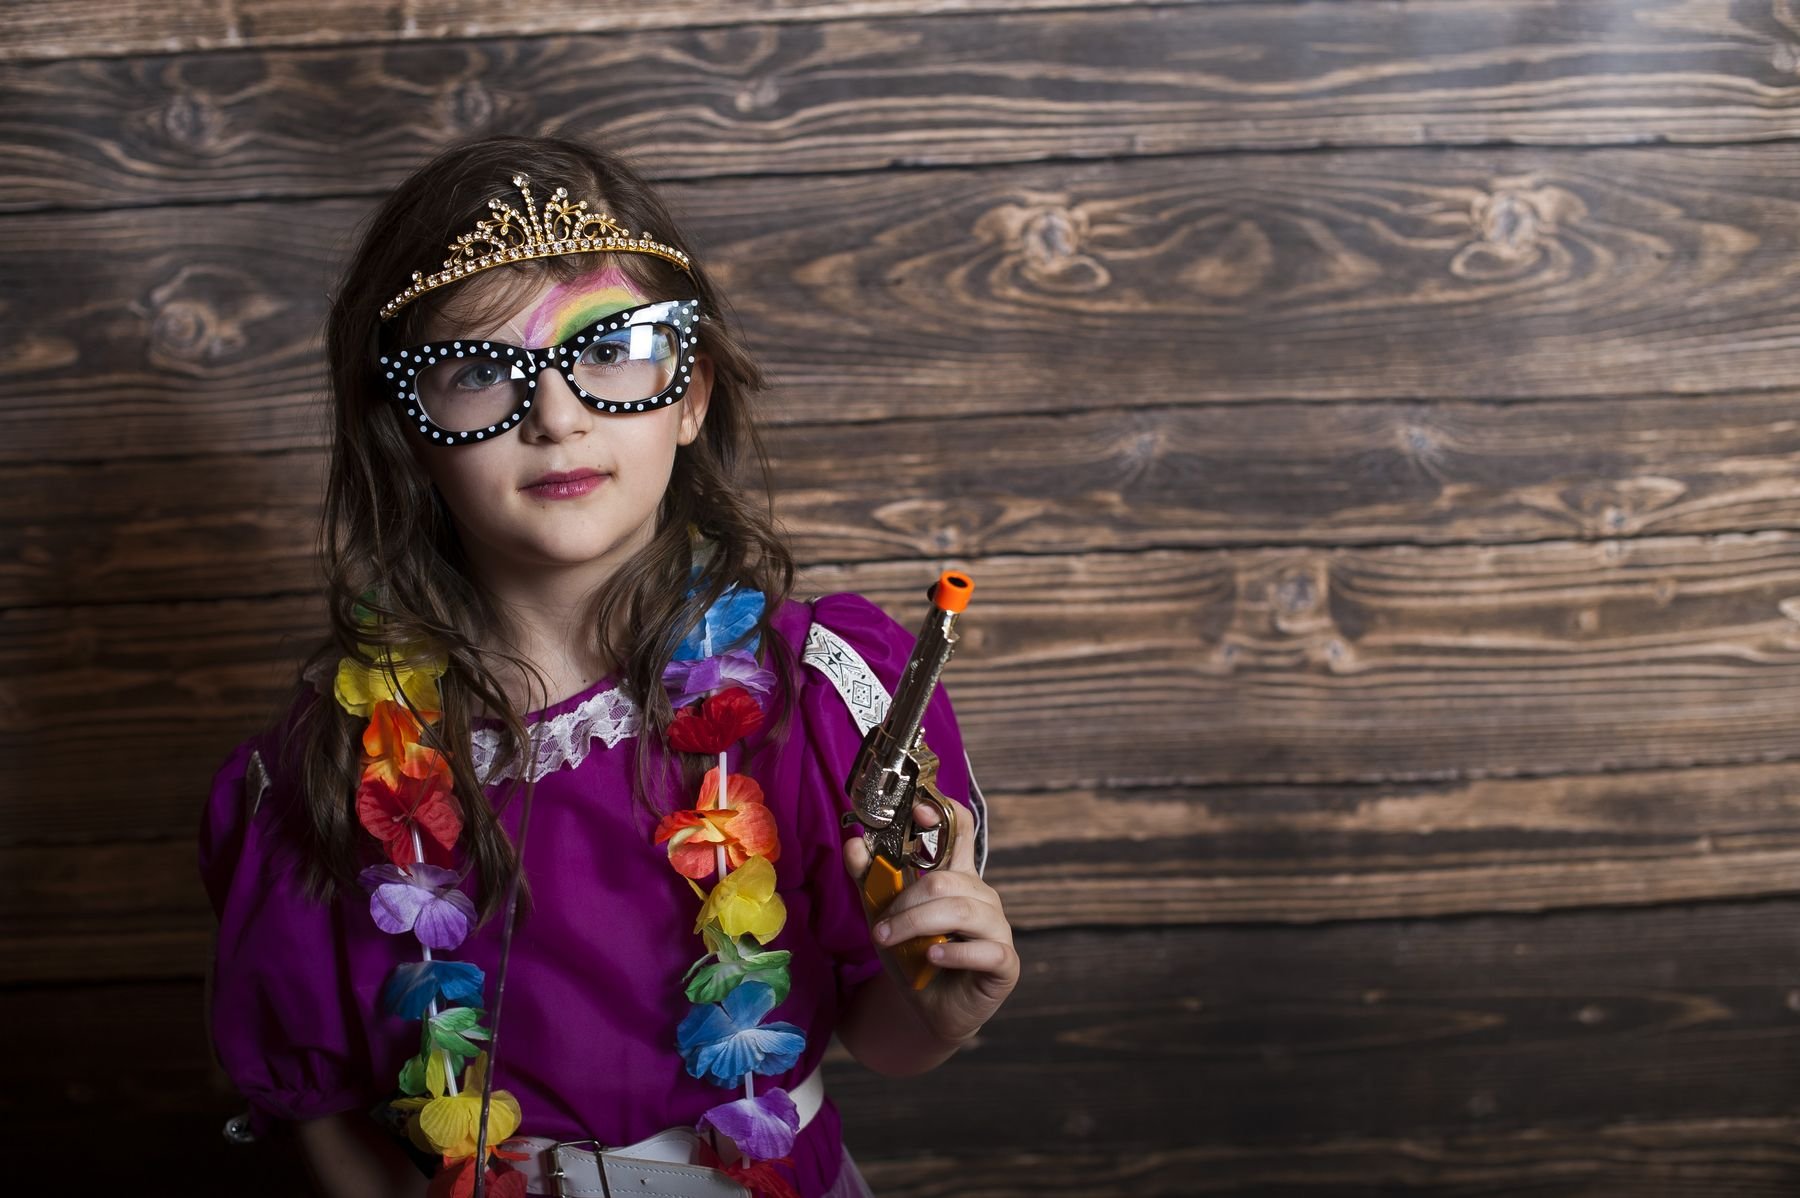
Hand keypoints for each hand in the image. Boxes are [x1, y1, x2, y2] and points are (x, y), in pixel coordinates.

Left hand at [841, 798, 1018, 1047]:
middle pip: (946, 880)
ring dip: (917, 925)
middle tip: (878, 928)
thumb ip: (870, 880)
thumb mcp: (884, 916)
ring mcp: (997, 928)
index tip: (916, 809)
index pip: (961, 830)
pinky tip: (933, 956)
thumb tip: (852, 844)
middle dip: (905, 903)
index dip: (943, 814)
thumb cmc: (913, 956)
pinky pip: (985, 949)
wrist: (927, 1010)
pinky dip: (954, 951)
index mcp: (957, 877)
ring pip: (962, 911)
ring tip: (890, 941)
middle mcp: (982, 897)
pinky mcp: (1005, 962)